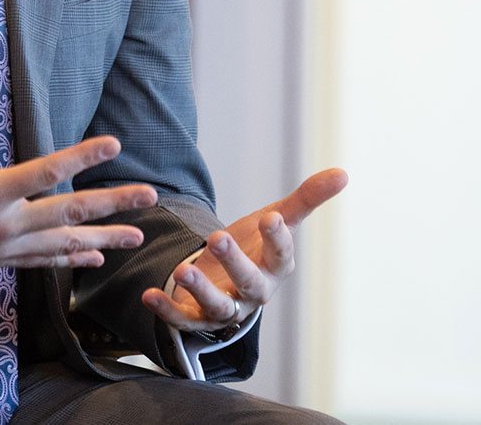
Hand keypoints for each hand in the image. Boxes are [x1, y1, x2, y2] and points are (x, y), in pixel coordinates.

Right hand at [0, 92, 157, 289]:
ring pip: (64, 245)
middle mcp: (4, 226)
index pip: (44, 174)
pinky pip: (44, 261)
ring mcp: (5, 248)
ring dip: (104, 239)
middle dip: (112, 204)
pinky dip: (72, 259)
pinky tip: (95, 258)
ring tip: (137, 236)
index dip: (81, 157)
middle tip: (149, 195)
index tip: (113, 143)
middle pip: (69, 214)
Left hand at [142, 168, 346, 334]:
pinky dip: (167, 310)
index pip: (282, 256)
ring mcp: (226, 306)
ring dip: (201, 290)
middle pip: (250, 283)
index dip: (278, 239)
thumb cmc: (257, 246)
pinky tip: (149, 294)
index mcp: (275, 267)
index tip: (270, 217)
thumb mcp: (278, 220)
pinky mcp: (197, 316)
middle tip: (217, 237)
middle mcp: (253, 291)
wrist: (230, 278)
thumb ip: (306, 199)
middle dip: (236, 263)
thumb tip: (343, 172)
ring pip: (218, 306)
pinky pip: (183, 319)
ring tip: (183, 269)